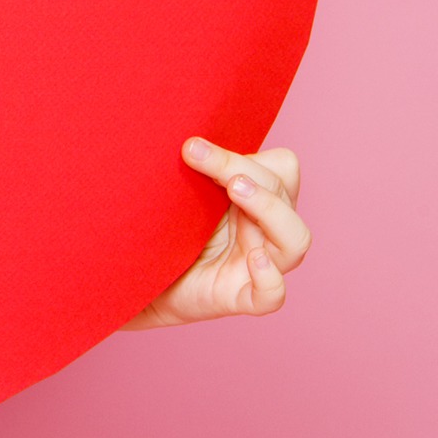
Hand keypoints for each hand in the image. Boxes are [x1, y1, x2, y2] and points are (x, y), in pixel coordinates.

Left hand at [121, 137, 309, 329]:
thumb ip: (196, 170)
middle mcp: (266, 230)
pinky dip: (271, 277)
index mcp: (257, 200)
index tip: (196, 148)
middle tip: (195, 154)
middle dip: (240, 166)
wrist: (141, 280)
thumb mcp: (183, 195)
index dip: (247, 155)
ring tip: (235, 188)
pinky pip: (274, 294)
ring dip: (269, 208)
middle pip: (283, 190)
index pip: (282, 167)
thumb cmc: (167, 232)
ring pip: (295, 239)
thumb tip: (190, 140)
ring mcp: (259, 265)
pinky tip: (254, 258)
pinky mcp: (243, 297)